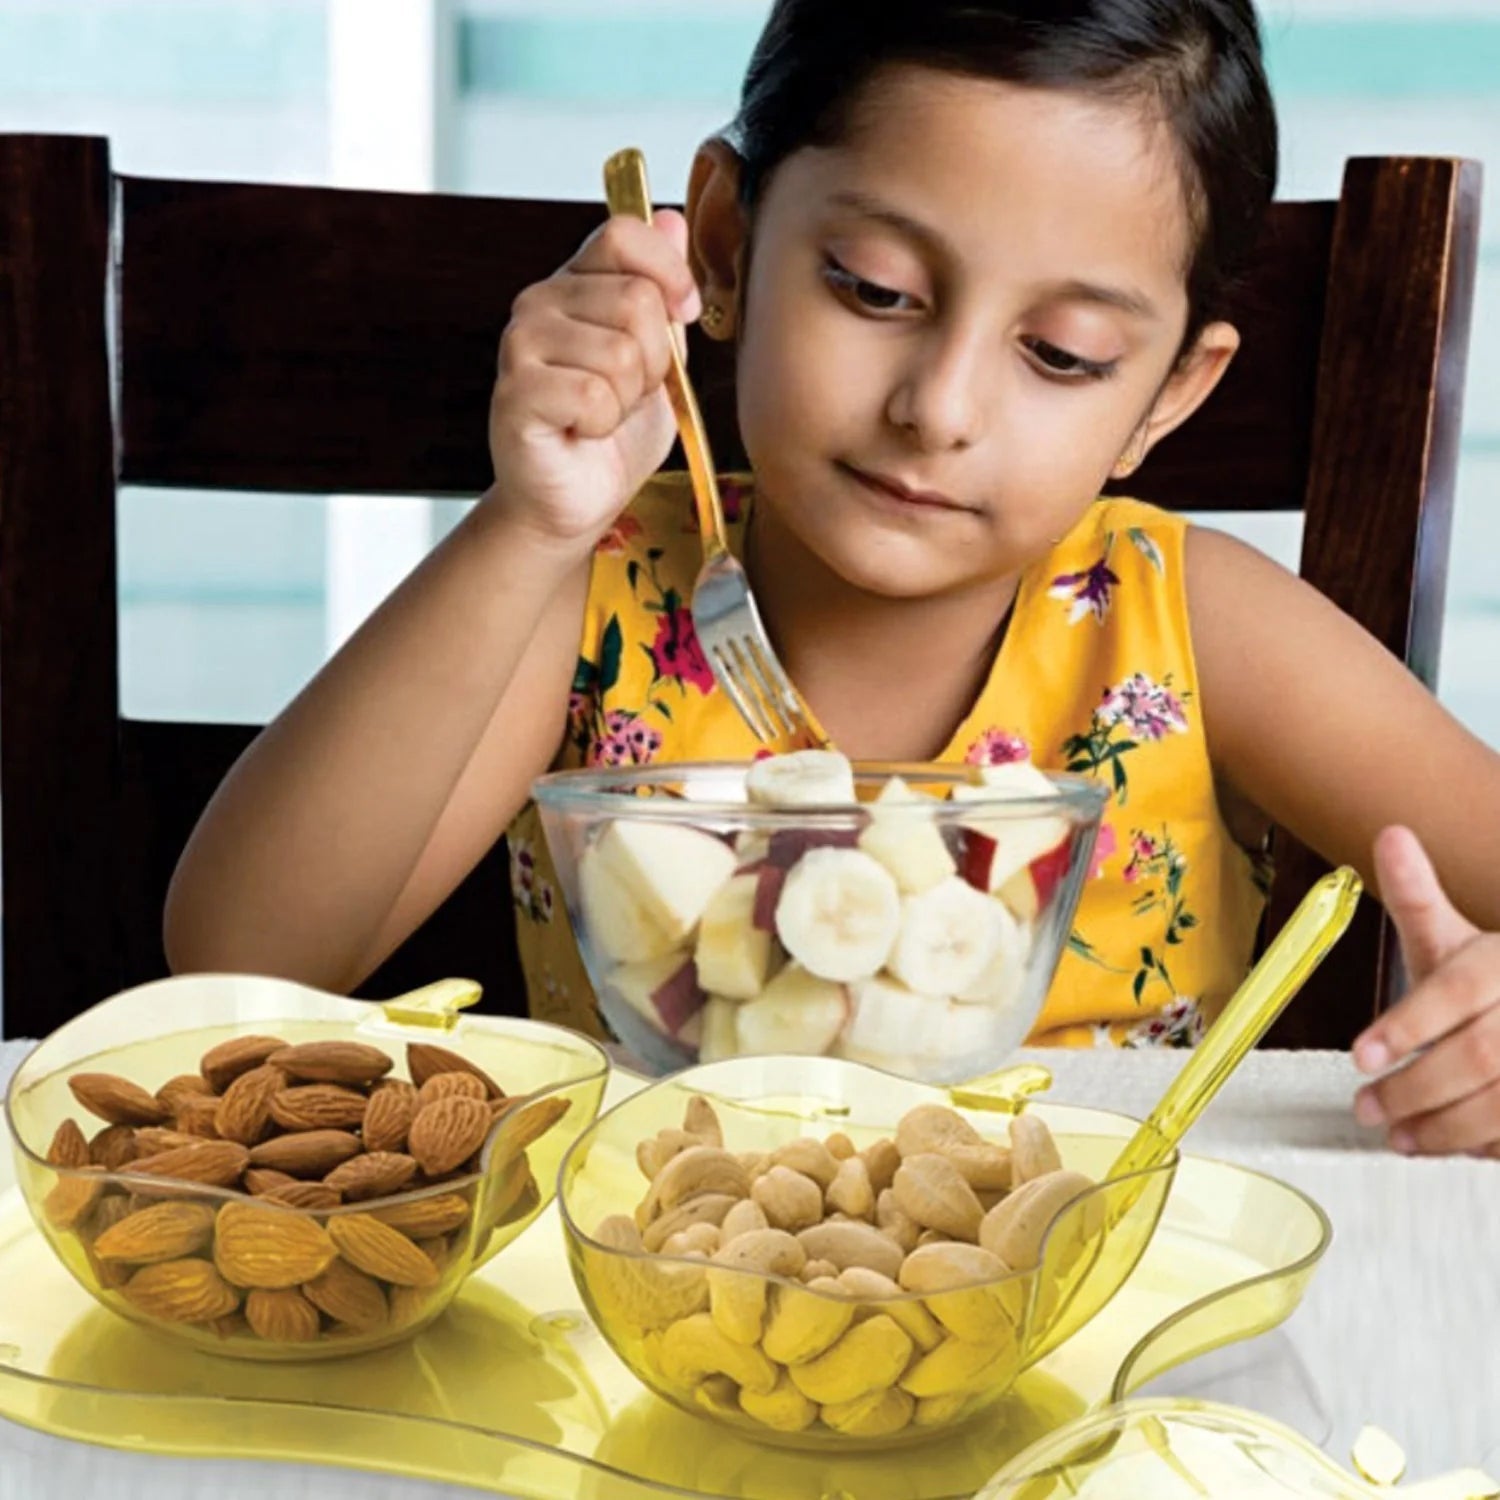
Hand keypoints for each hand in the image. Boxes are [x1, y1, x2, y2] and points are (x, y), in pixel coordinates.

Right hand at [486, 209, 700, 551]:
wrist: (577, 499)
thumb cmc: (614, 434)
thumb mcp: (659, 358)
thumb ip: (663, 294)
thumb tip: (670, 218)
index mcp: (576, 282)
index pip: (623, 233)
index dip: (669, 273)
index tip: (684, 315)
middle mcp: (540, 302)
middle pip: (636, 300)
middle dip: (655, 361)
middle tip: (628, 393)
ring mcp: (521, 344)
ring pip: (620, 352)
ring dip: (628, 399)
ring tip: (603, 415)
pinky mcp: (515, 392)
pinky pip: (592, 394)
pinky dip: (603, 424)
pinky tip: (581, 431)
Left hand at [1353, 825, 1499, 1155]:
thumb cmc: (1490, 977)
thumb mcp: (1455, 936)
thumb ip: (1416, 896)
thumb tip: (1390, 834)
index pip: (1453, 992)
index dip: (1405, 1027)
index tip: (1358, 1055)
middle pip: (1477, 1056)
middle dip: (1413, 1089)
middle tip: (1365, 1107)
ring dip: (1444, 1127)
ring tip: (1397, 1136)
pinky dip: (1484, 1144)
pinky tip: (1449, 1145)